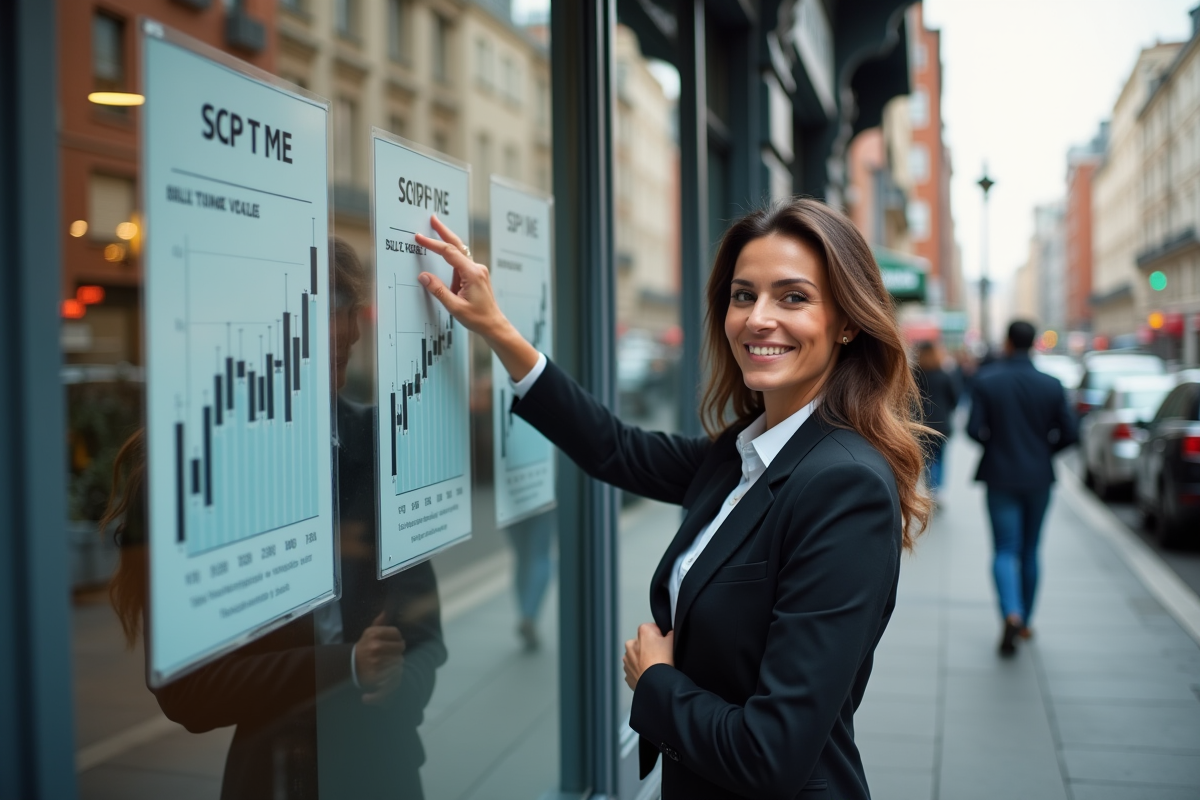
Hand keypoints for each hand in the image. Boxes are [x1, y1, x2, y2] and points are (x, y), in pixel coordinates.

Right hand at [354, 611, 405, 703]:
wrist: (351, 663)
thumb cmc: (364, 646)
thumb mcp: (369, 633)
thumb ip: (379, 623)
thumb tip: (386, 611)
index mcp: (374, 634)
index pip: (396, 633)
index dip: (397, 637)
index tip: (395, 640)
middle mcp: (376, 647)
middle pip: (400, 647)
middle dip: (398, 649)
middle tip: (394, 651)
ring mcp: (377, 661)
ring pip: (399, 659)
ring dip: (397, 660)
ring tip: (391, 660)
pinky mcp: (378, 674)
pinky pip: (395, 671)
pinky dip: (395, 671)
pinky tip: (389, 668)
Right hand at [414, 215, 507, 337]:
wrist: (494, 325)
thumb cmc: (477, 318)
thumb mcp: (454, 307)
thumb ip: (438, 290)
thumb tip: (423, 276)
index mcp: (472, 273)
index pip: (449, 252)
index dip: (433, 244)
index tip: (420, 237)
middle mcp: (477, 268)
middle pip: (458, 245)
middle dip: (444, 231)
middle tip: (433, 218)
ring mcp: (478, 271)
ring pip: (460, 253)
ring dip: (447, 245)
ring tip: (434, 236)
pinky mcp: (477, 275)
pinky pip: (462, 263)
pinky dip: (452, 258)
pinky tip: (446, 264)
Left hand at [623, 623, 673, 690]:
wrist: (656, 684)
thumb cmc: (663, 661)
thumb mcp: (673, 640)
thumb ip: (670, 632)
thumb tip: (669, 632)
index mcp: (642, 632)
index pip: (652, 628)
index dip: (660, 636)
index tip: (664, 645)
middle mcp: (631, 643)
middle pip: (643, 642)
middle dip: (650, 648)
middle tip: (661, 657)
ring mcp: (627, 659)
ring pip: (637, 657)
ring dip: (644, 660)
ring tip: (655, 667)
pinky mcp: (627, 673)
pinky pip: (634, 670)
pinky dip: (641, 671)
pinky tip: (650, 675)